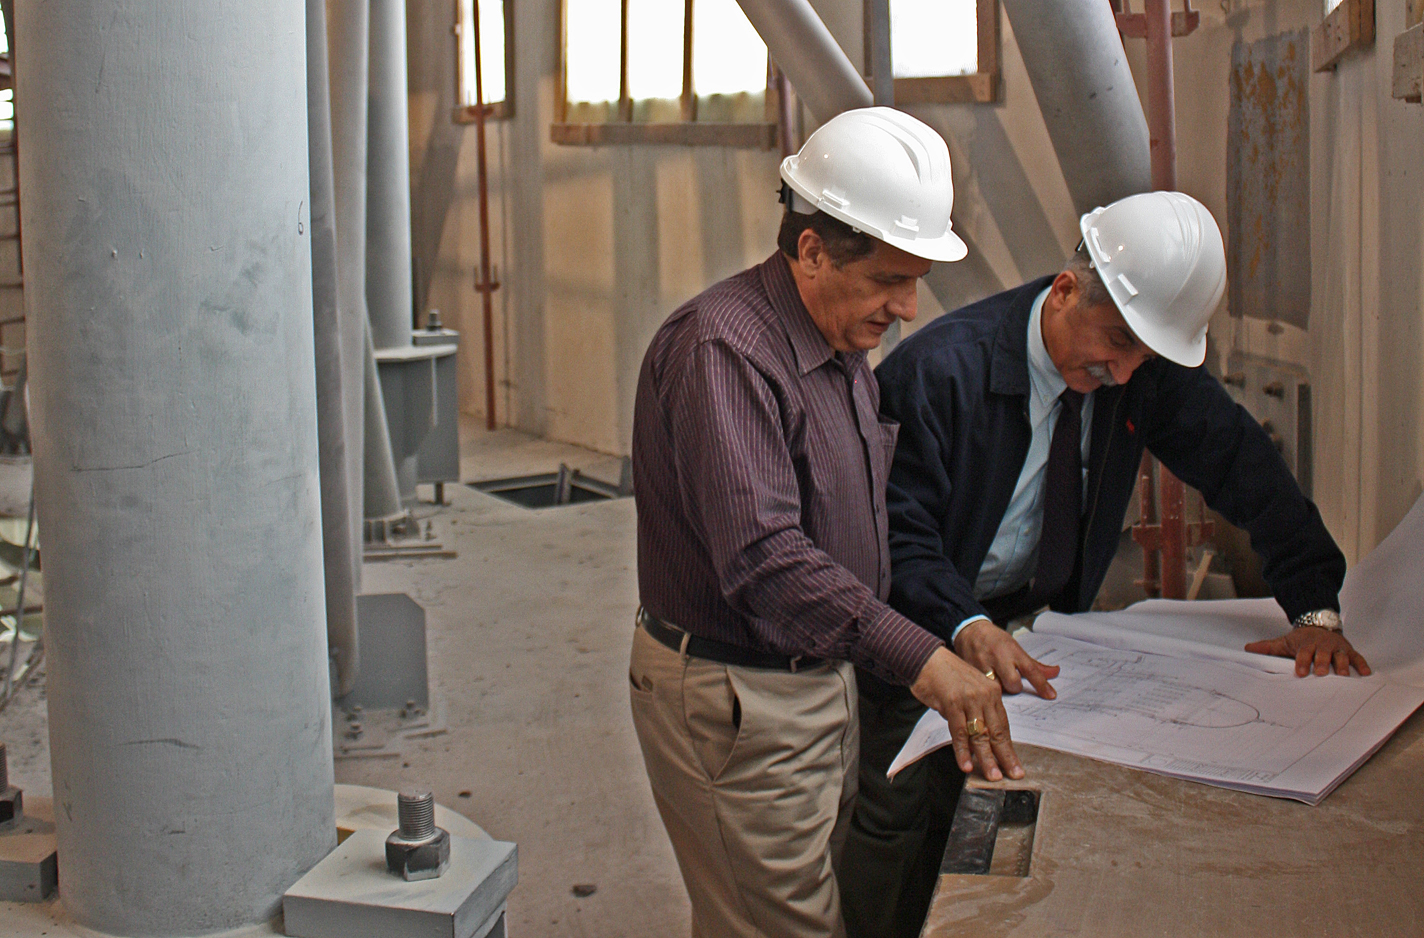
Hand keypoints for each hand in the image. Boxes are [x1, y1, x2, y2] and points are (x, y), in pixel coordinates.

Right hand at [910, 647, 1023, 781]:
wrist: (925, 658)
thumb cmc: (946, 675)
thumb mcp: (969, 690)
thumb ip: (976, 712)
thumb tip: (979, 739)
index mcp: (992, 692)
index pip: (1003, 726)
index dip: (1008, 748)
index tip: (1014, 764)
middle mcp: (984, 695)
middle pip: (997, 732)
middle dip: (1005, 757)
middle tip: (1012, 775)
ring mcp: (969, 699)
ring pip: (980, 735)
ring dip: (986, 758)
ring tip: (992, 775)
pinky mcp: (952, 703)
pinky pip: (959, 732)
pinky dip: (962, 750)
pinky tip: (966, 764)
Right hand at [953, 619, 1059, 698]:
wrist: (969, 630)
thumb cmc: (995, 640)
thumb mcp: (1015, 647)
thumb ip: (1034, 664)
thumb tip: (1055, 672)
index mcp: (1013, 651)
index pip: (1031, 669)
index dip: (1042, 684)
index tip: (1050, 695)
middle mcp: (999, 657)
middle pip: (1013, 683)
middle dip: (1014, 686)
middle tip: (1011, 681)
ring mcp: (984, 664)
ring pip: (997, 688)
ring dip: (1000, 687)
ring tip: (996, 679)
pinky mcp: (972, 671)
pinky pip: (984, 687)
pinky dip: (987, 687)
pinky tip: (985, 681)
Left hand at [1244, 626, 1371, 676]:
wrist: (1319, 624)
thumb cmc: (1302, 639)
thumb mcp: (1284, 642)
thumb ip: (1267, 647)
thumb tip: (1247, 649)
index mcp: (1306, 644)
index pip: (1303, 654)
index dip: (1301, 662)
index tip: (1300, 672)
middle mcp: (1322, 645)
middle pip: (1322, 655)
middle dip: (1321, 663)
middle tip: (1321, 673)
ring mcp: (1337, 648)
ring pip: (1341, 656)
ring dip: (1342, 665)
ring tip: (1343, 676)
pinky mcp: (1349, 650)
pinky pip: (1357, 657)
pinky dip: (1362, 664)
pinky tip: (1366, 674)